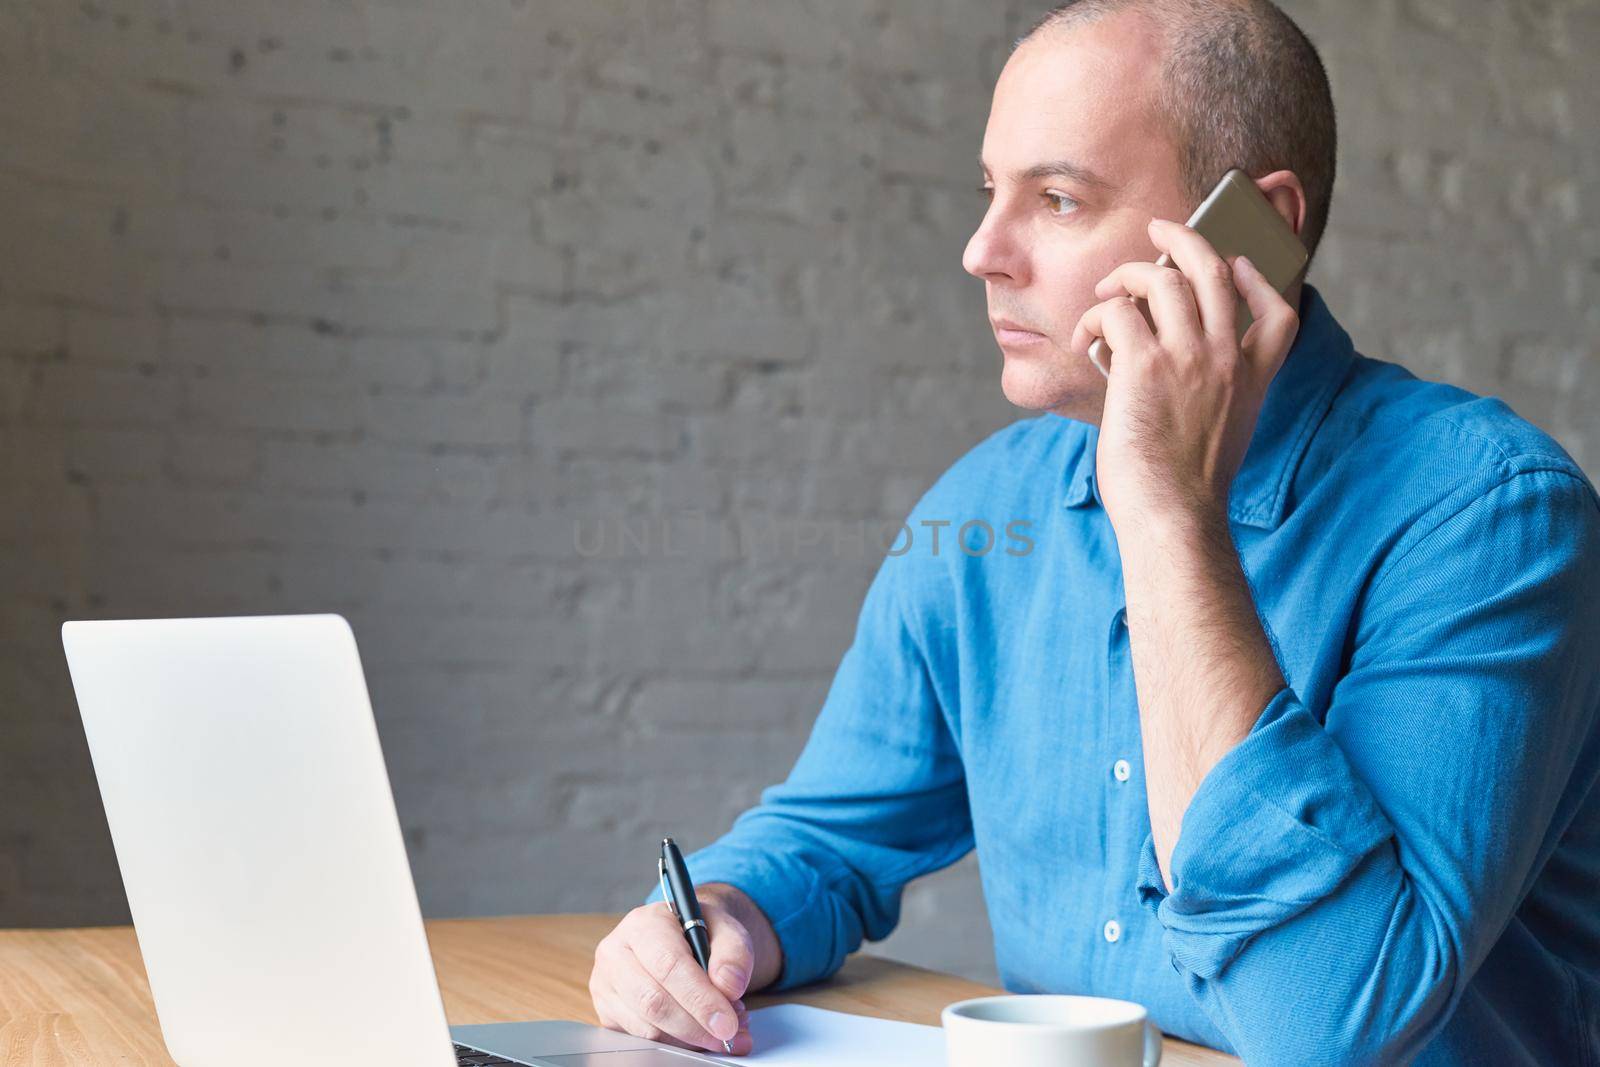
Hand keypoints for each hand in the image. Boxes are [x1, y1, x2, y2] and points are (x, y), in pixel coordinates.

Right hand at [590, 892, 754, 1054]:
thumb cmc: (701, 932)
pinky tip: (697, 1031)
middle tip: (728, 1034)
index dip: (699, 998)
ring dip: (689, 1037)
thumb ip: (734, 953)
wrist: (682, 936)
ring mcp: (607, 983)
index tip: (726, 1022)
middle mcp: (616, 952)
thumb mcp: (726, 929)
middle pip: (653, 1001)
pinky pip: (642, 1038)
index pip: (668, 965)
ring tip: (718, 1028)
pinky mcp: (608, 1011)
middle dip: (696, 1026)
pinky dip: (676, 1042)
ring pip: (647, 1026)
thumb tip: (729, 986)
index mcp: (643, 924)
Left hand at [1069, 217, 1299, 529]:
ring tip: (1107, 292)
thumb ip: (1206, 393)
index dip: (1258, 278)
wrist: (1174, 517)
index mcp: (1252, 377)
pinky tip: (1084, 340)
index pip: (1280, 312)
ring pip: (1160, 278)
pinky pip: (1115, 312)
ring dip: (1127, 275)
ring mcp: (1189, 357)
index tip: (1237, 264)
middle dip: (1183, 237)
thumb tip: (1156, 362)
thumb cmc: (1184, 488)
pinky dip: (1095, 317)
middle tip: (1158, 229)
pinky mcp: (1145, 366)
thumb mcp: (1218, 434)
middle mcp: (1227, 358)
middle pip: (1214, 269)